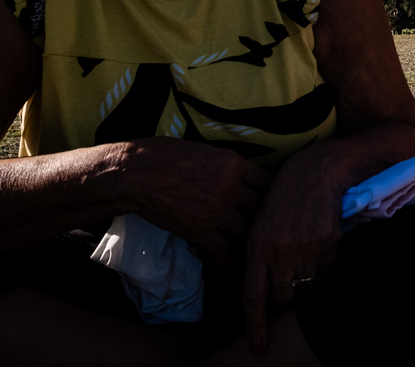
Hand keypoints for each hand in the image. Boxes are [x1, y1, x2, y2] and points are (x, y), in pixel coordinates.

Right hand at [128, 138, 270, 264]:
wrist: (138, 172)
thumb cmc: (169, 155)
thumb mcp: (209, 151)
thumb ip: (230, 165)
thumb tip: (244, 175)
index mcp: (235, 165)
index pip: (269, 182)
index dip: (274, 194)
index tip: (276, 202)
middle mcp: (232, 188)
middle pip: (263, 208)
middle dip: (268, 219)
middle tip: (272, 229)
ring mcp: (217, 211)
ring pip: (248, 232)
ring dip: (252, 241)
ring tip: (258, 249)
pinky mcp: (200, 230)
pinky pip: (224, 249)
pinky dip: (231, 258)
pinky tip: (234, 263)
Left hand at [243, 146, 344, 354]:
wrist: (316, 171)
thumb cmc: (285, 194)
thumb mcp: (261, 221)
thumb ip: (260, 252)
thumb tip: (265, 285)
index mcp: (256, 247)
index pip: (253, 296)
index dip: (256, 324)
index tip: (259, 347)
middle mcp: (278, 252)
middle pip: (284, 296)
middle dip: (288, 293)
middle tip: (291, 275)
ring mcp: (304, 248)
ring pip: (307, 286)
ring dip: (308, 279)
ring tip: (306, 253)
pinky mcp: (327, 243)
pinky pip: (327, 269)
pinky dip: (325, 264)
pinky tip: (320, 242)